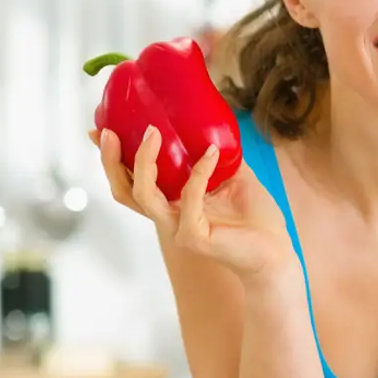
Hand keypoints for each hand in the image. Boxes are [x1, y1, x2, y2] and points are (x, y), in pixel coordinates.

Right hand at [91, 126, 295, 283]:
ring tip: (154, 133)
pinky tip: (211, 153)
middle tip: (110, 132)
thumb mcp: (234, 177)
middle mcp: (169, 218)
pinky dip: (198, 173)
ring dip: (144, 161)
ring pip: (145, 195)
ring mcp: (178, 229)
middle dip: (111, 161)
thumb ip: (217, 157)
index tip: (100, 130)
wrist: (277, 251)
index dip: (112, 160)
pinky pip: (188, 199)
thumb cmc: (256, 219)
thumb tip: (210, 126)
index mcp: (172, 204)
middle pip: (125, 191)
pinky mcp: (194, 236)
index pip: (132, 183)